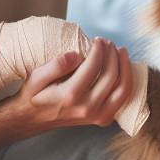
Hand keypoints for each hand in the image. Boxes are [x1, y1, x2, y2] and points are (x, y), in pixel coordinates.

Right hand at [13, 36, 134, 130]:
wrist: (33, 120)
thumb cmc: (34, 95)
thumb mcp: (36, 77)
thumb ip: (55, 65)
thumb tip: (76, 55)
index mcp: (70, 95)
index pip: (94, 66)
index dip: (99, 49)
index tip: (97, 40)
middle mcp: (87, 108)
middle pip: (112, 76)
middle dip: (113, 55)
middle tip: (108, 42)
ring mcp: (97, 116)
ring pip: (123, 89)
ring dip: (125, 67)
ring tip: (120, 51)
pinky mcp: (102, 119)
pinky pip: (123, 99)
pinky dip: (127, 81)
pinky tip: (123, 67)